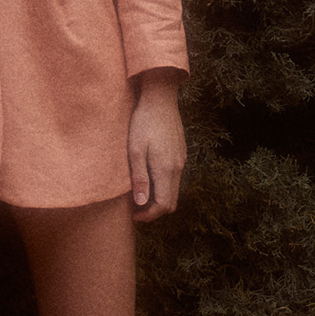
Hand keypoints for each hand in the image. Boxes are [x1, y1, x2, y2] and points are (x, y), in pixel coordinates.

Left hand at [128, 71, 185, 222]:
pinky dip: (163, 185)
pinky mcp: (180, 152)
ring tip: (139, 193)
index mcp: (166, 170)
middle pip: (171, 202)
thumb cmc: (143, 123)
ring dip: (159, 197)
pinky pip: (175, 177)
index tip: (133, 215)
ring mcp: (181, 160)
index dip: (148, 216)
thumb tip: (141, 203)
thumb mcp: (135, 151)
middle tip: (135, 209)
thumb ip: (139, 178)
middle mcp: (178, 168)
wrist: (160, 99)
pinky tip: (149, 176)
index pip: (163, 205)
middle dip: (154, 210)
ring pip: (174, 190)